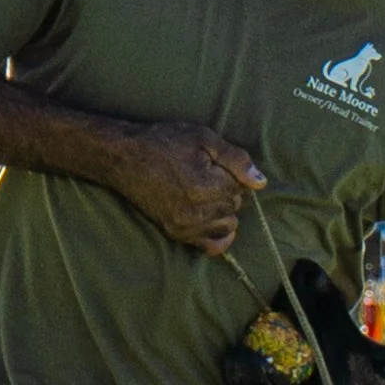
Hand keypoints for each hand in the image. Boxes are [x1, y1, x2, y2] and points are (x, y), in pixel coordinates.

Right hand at [110, 121, 265, 257]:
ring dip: (224, 211)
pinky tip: (210, 217)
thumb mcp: (203, 139)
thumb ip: (236, 160)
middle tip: (206, 176)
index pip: (241, 188)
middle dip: (228, 191)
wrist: (124, 158)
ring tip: (204, 193)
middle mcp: (195, 212)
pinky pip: (212, 245)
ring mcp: (185, 226)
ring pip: (228, 225)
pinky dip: (217, 232)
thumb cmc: (163, 143)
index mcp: (204, 187)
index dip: (231, 174)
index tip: (213, 165)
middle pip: (235, 206)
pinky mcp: (177, 233)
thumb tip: (260, 182)